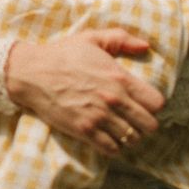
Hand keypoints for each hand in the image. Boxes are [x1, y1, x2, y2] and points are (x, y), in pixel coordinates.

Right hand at [5, 29, 163, 156]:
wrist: (32, 72)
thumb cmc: (63, 54)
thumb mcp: (92, 38)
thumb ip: (121, 39)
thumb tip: (145, 46)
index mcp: (119, 77)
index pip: (156, 103)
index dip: (153, 104)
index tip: (143, 102)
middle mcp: (114, 100)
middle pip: (149, 126)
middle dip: (145, 122)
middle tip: (134, 118)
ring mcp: (99, 117)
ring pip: (133, 139)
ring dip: (129, 135)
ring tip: (121, 127)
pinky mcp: (85, 131)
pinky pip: (113, 149)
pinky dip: (114, 146)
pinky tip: (108, 136)